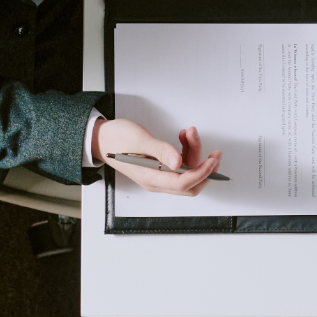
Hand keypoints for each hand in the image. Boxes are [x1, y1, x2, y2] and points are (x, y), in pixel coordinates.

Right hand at [96, 118, 219, 195]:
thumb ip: (160, 151)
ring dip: (194, 154)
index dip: (201, 173)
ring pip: (186, 173)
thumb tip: (178, 163)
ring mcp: (158, 176)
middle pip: (189, 182)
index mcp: (150, 177)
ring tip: (190, 133)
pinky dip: (186, 152)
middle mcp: (156, 181)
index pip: (183, 183)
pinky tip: (184, 137)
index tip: (212, 160)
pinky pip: (180, 166)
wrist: (101, 138)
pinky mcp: (160, 169)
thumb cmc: (116, 138)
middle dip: (204, 168)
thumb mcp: (139, 139)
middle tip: (214, 153)